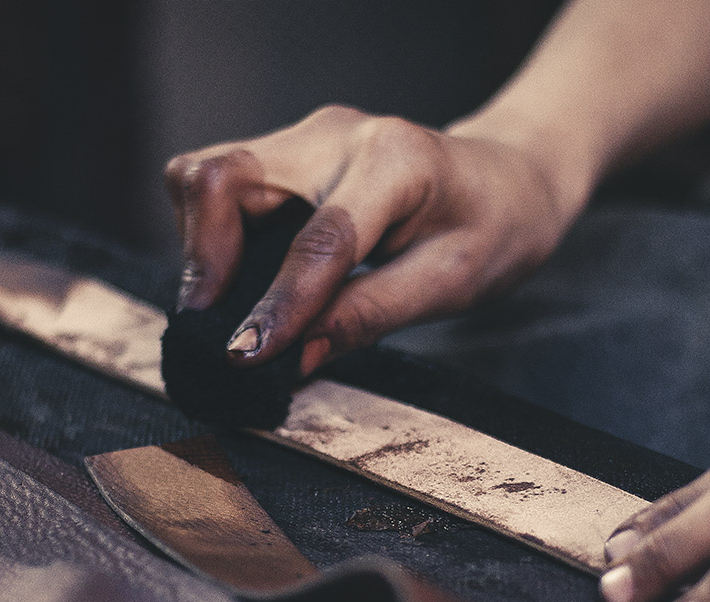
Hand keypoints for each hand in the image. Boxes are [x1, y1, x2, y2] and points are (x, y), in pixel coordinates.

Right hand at [164, 104, 585, 373]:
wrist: (507, 181)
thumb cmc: (493, 229)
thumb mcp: (450, 284)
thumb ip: (368, 317)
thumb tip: (292, 358)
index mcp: (394, 162)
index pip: (318, 238)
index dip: (278, 303)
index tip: (245, 356)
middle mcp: (335, 135)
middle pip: (224, 175)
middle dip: (204, 254)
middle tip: (214, 324)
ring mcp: (304, 140)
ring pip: (206, 177)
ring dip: (202, 246)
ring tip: (229, 305)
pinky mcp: (286, 156)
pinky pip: (219, 189)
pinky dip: (213, 237)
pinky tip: (242, 279)